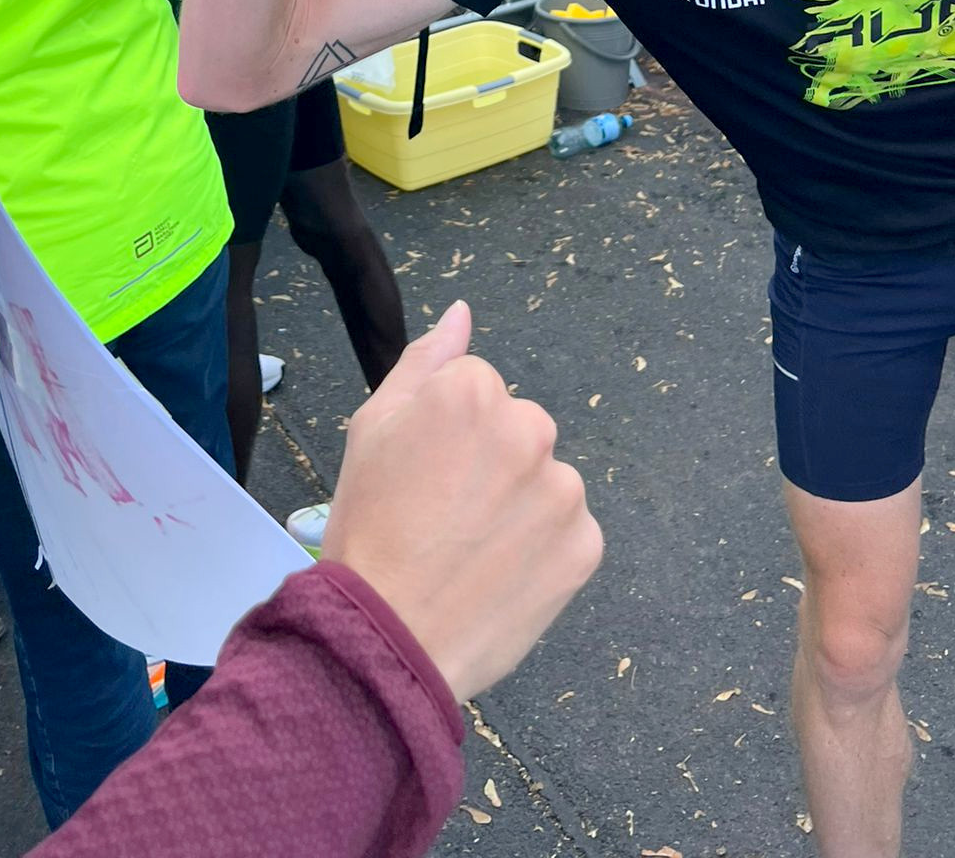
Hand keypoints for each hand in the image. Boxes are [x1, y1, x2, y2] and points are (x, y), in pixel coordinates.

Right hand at [321, 301, 602, 701]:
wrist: (387, 641)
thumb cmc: (368, 530)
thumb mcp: (371, 430)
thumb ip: (424, 362)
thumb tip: (462, 313)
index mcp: (472, 391)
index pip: (476, 389)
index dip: (446, 434)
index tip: (423, 475)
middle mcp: (529, 427)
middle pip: (518, 428)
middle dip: (492, 462)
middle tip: (445, 516)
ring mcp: (564, 489)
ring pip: (546, 480)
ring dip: (521, 505)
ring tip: (472, 552)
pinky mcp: (587, 545)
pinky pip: (569, 533)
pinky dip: (544, 551)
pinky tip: (502, 576)